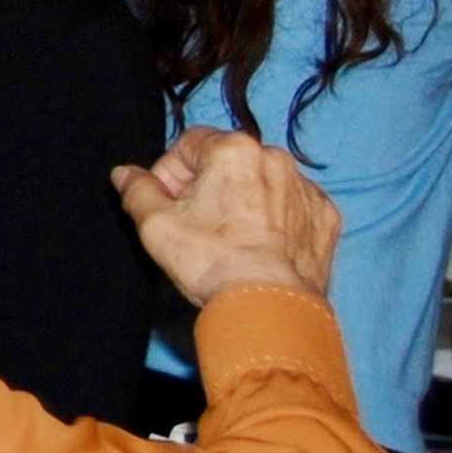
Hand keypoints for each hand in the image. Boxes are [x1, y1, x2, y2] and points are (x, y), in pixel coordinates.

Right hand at [117, 127, 342, 307]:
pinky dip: (278, 220)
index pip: (189, 145)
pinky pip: (294, 207)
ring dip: (244, 200)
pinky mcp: (327, 219)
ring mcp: (307, 190)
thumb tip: (124, 173)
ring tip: (231, 239)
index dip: (170, 174)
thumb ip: (137, 189)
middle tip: (195, 224)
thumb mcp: (154, 223)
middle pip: (228, 162)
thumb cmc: (209, 259)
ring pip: (263, 183)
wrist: (269, 307)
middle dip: (208, 186)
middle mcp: (276, 159)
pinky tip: (263, 245)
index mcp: (234, 149)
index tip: (167, 205)